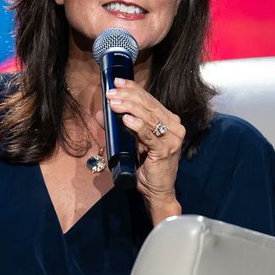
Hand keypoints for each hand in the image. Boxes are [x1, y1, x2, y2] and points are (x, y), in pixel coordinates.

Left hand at [103, 78, 184, 212]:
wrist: (158, 192)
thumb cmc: (146, 168)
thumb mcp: (131, 143)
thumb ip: (119, 128)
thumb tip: (100, 113)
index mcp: (169, 121)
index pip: (150, 100)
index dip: (133, 89)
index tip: (117, 82)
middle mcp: (174, 127)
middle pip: (149, 106)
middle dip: (128, 97)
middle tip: (111, 93)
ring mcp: (172, 138)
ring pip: (149, 117)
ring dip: (129, 107)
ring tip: (114, 103)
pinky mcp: (165, 150)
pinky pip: (149, 134)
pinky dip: (137, 125)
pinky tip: (126, 119)